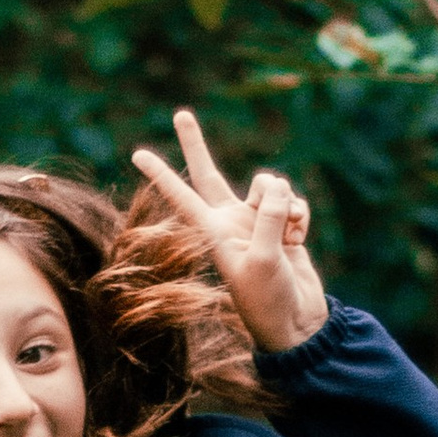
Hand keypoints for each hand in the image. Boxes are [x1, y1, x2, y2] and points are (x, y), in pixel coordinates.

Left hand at [130, 108, 328, 354]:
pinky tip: (299, 238)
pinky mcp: (282, 225)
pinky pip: (292, 202)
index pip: (182, 196)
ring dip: (283, 200)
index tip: (137, 153)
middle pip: (209, 173)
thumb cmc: (270, 299)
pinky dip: (300, 215)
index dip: (161, 174)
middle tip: (180, 114)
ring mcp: (256, 221)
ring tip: (288, 232)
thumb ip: (268, 218)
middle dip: (195, 144)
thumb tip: (276, 187)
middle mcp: (230, 221)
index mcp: (214, 232)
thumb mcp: (265, 260)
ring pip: (268, 184)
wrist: (296, 322)